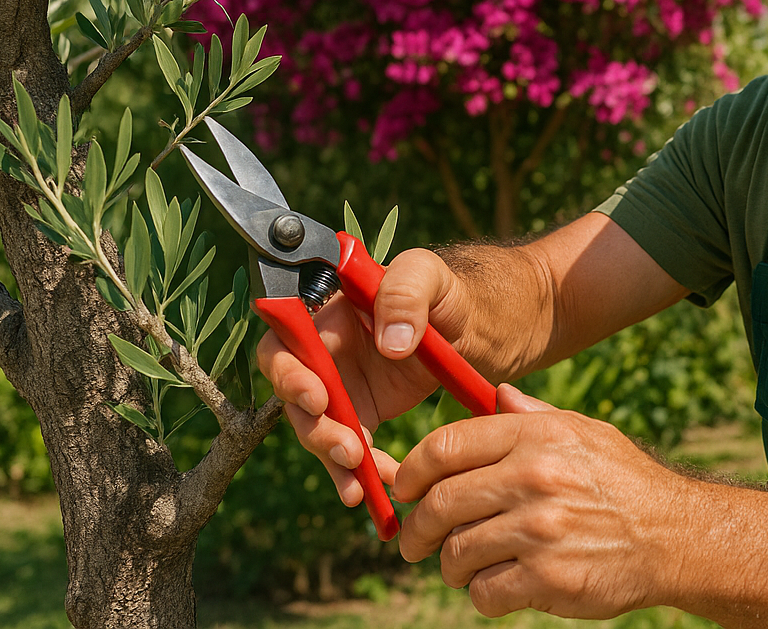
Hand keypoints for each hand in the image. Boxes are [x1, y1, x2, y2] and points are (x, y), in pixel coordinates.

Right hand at [256, 247, 477, 505]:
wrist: (484, 323)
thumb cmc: (450, 289)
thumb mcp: (429, 275)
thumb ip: (405, 294)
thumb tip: (388, 344)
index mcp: (328, 313)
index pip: (282, 343)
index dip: (287, 373)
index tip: (318, 397)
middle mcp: (327, 353)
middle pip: (296, 396)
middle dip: (314, 427)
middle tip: (347, 449)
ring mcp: (344, 386)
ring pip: (320, 429)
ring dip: (334, 458)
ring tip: (359, 483)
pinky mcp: (366, 414)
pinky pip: (351, 448)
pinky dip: (360, 473)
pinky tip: (376, 492)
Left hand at [395, 384, 694, 619]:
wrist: (675, 535)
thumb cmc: (623, 481)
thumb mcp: (585, 432)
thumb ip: (533, 416)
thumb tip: (494, 395)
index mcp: (537, 436)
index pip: (446, 447)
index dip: (412, 471)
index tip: (405, 489)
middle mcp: (535, 477)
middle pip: (440, 503)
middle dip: (417, 529)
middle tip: (416, 542)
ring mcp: (540, 530)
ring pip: (456, 553)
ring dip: (453, 566)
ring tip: (470, 565)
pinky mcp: (547, 579)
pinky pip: (484, 593)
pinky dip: (485, 594)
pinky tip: (503, 584)